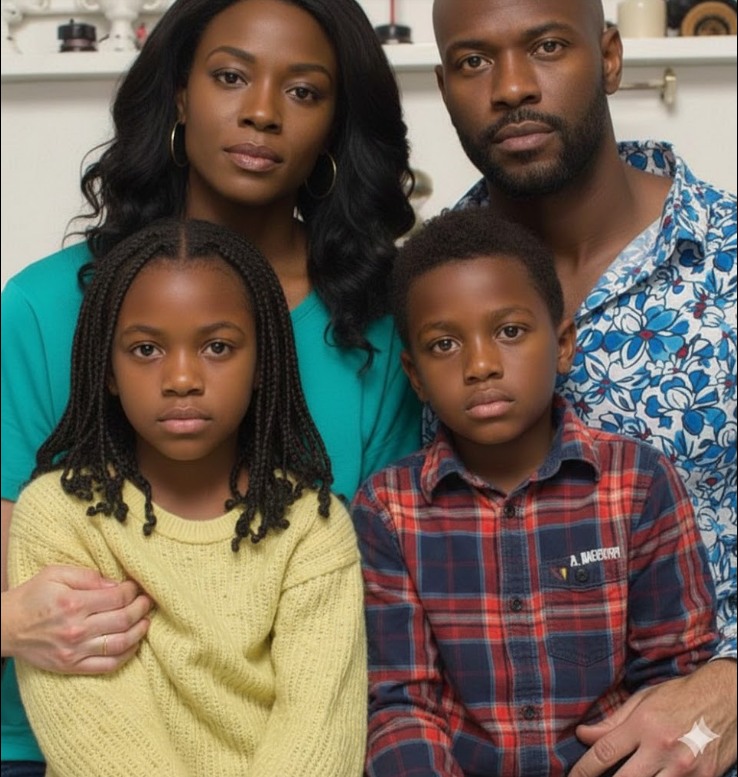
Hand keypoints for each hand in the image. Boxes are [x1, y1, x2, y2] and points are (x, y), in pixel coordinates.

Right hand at [2, 565, 151, 673]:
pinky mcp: (71, 666)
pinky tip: (133, 644)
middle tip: (147, 602)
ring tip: (145, 621)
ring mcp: (75, 651)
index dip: (134, 591)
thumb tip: (115, 584)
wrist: (5, 626)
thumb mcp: (56, 574)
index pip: (118, 598)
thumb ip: (88, 576)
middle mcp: (77, 629)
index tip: (137, 587)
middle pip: (124, 620)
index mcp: (74, 603)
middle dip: (142, 608)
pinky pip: (107, 666)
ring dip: (140, 632)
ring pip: (120, 644)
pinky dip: (126, 656)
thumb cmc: (32, 596)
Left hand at [570, 660, 736, 776]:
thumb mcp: (644, 700)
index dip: (583, 769)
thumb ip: (612, 721)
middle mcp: (663, 748)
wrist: (727, 698)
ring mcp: (686, 769)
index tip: (572, 776)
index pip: (604, 752)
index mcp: (644, 724)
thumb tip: (583, 735)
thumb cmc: (681, 696)